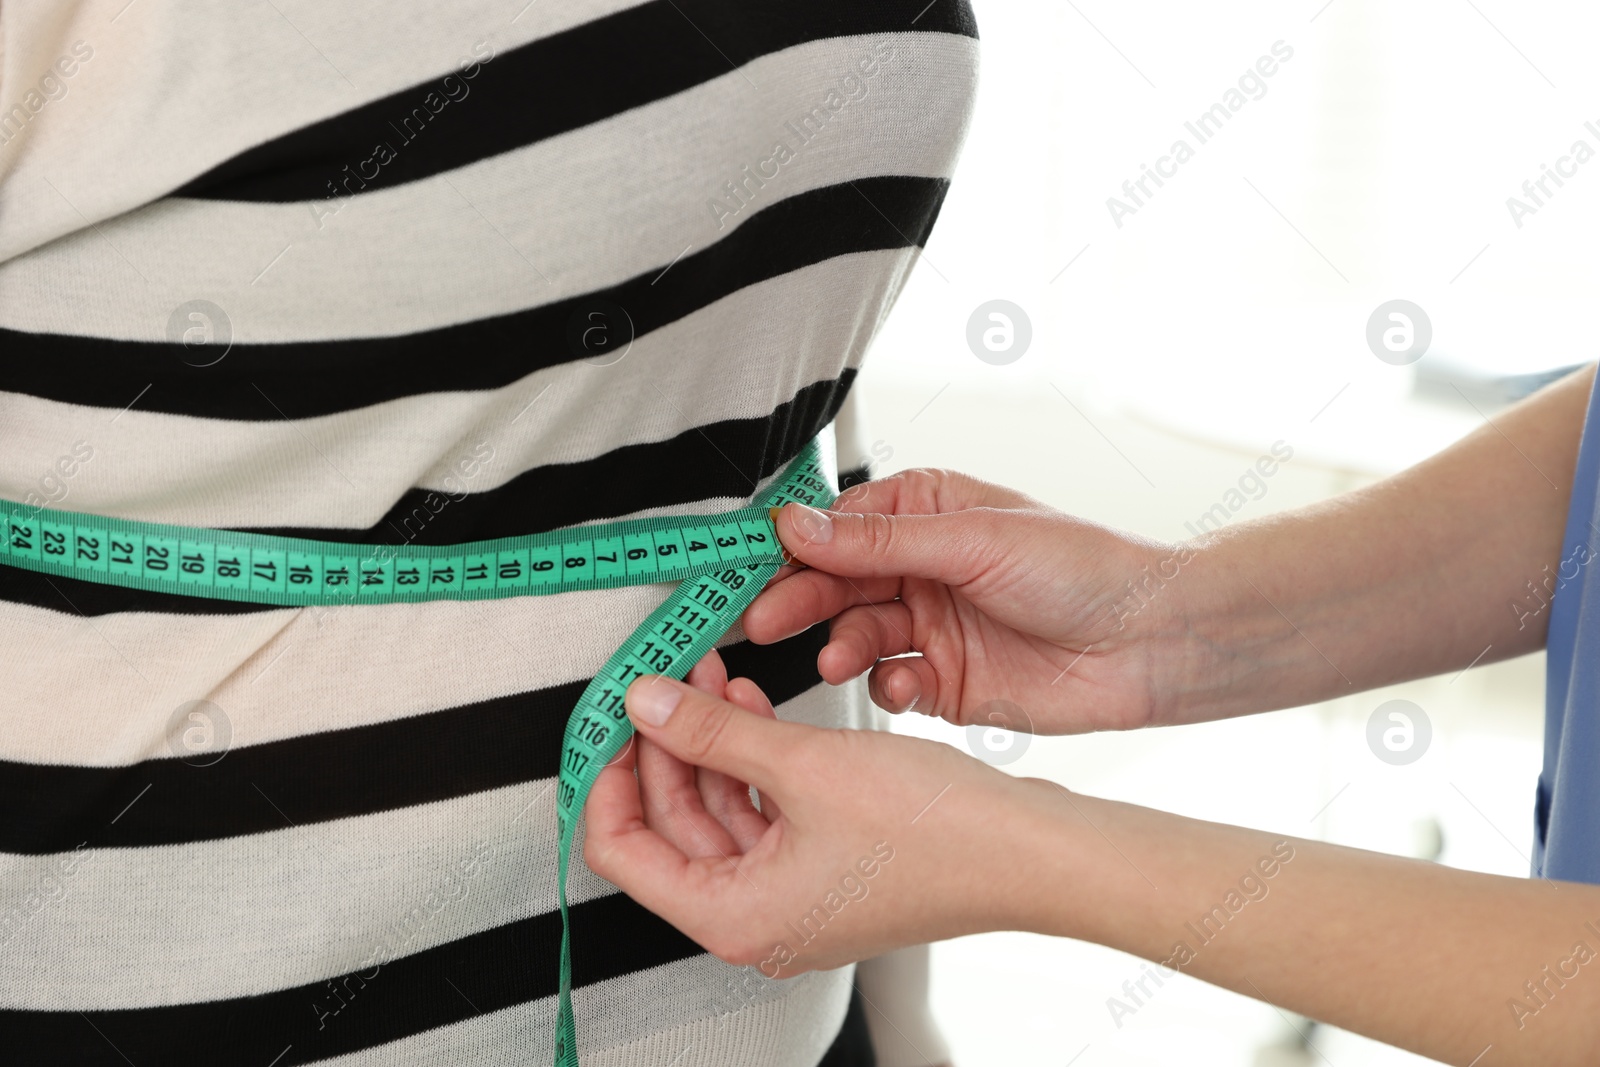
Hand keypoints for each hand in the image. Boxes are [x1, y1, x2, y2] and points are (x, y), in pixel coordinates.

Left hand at [584, 657, 1042, 975]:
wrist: (1030, 852)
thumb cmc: (937, 832)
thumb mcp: (803, 764)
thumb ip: (712, 731)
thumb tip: (644, 703)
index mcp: (735, 916)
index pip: (621, 850)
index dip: (605, 778)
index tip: (606, 719)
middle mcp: (758, 918)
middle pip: (669, 827)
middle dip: (662, 745)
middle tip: (658, 680)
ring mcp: (793, 897)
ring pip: (717, 815)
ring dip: (709, 744)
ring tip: (708, 675)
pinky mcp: (826, 870)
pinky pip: (762, 814)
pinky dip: (750, 761)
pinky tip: (752, 704)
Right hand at [743, 469, 1196, 732]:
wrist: (1154, 643)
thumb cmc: (1087, 569)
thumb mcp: (974, 540)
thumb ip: (879, 541)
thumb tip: (799, 525)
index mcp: (924, 513)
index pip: (835, 527)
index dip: (788, 548)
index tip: (742, 567)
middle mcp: (921, 568)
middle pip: (833, 583)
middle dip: (796, 601)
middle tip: (761, 620)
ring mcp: (930, 626)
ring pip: (854, 636)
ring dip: (841, 647)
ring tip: (839, 658)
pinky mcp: (945, 683)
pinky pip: (889, 685)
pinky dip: (884, 687)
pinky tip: (899, 685)